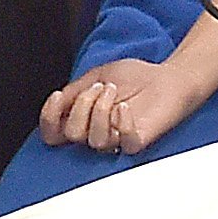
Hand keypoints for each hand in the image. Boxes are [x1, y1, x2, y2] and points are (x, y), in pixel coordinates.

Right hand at [40, 53, 214, 153]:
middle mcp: (96, 133)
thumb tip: (57, 100)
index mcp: (82, 120)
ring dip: (100, 109)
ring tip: (113, 90)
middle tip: (100, 87)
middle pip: (72, 134)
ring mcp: (117, 140)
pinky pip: (124, 142)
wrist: (167, 77)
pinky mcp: (138, 142)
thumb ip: (74, 90)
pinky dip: (122, 122)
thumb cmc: (135, 78)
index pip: (53, 134)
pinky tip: (125, 107)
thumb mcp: (96, 75)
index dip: (49, 118)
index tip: (59, 96)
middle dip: (82, 104)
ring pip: (94, 140)